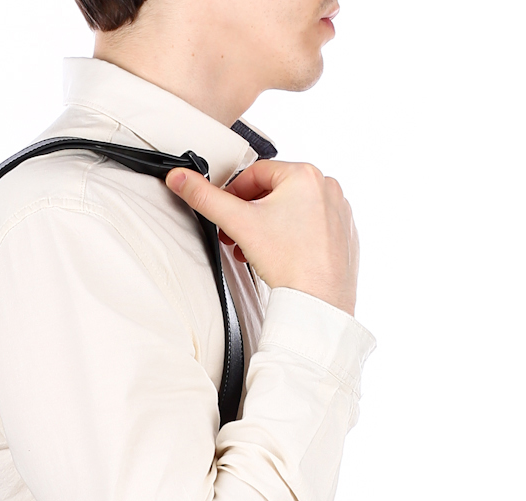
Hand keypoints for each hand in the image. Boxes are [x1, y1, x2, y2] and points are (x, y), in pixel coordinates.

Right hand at [166, 160, 359, 315]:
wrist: (318, 303)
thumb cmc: (291, 264)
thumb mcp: (239, 224)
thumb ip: (205, 198)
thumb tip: (181, 179)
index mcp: (305, 174)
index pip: (256, 173)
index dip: (233, 193)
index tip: (225, 212)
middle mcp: (327, 188)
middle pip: (274, 192)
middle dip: (250, 214)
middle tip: (237, 235)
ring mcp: (339, 212)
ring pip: (293, 210)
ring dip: (269, 226)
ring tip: (256, 249)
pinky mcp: (345, 236)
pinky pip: (312, 228)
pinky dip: (294, 237)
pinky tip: (282, 256)